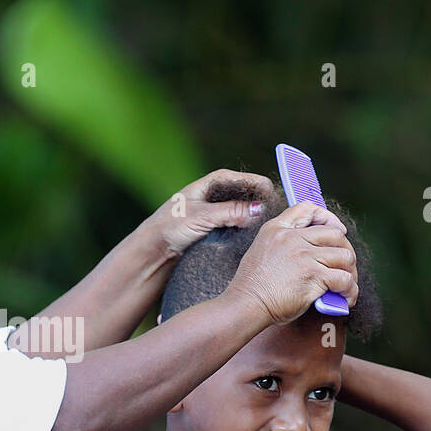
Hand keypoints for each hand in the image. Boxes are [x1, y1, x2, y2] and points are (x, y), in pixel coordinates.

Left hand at [140, 169, 275, 256]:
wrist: (153, 250)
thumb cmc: (170, 227)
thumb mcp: (202, 217)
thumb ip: (231, 212)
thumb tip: (259, 210)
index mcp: (211, 182)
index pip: (245, 179)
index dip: (261, 187)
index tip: (275, 199)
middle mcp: (216, 194)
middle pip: (248, 194)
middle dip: (262, 203)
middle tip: (277, 214)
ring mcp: (217, 211)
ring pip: (245, 211)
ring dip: (256, 217)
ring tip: (269, 226)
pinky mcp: (216, 227)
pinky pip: (239, 224)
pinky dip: (247, 228)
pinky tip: (255, 237)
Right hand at [225, 201, 358, 324]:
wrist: (246, 304)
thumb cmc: (252, 285)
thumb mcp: (261, 249)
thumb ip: (282, 242)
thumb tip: (310, 250)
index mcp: (278, 229)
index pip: (308, 208)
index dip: (328, 217)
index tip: (336, 231)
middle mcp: (292, 239)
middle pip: (336, 234)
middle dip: (345, 250)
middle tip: (344, 267)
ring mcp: (304, 257)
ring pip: (345, 256)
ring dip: (350, 272)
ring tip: (346, 285)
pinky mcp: (313, 277)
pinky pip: (345, 280)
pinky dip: (350, 291)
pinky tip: (345, 299)